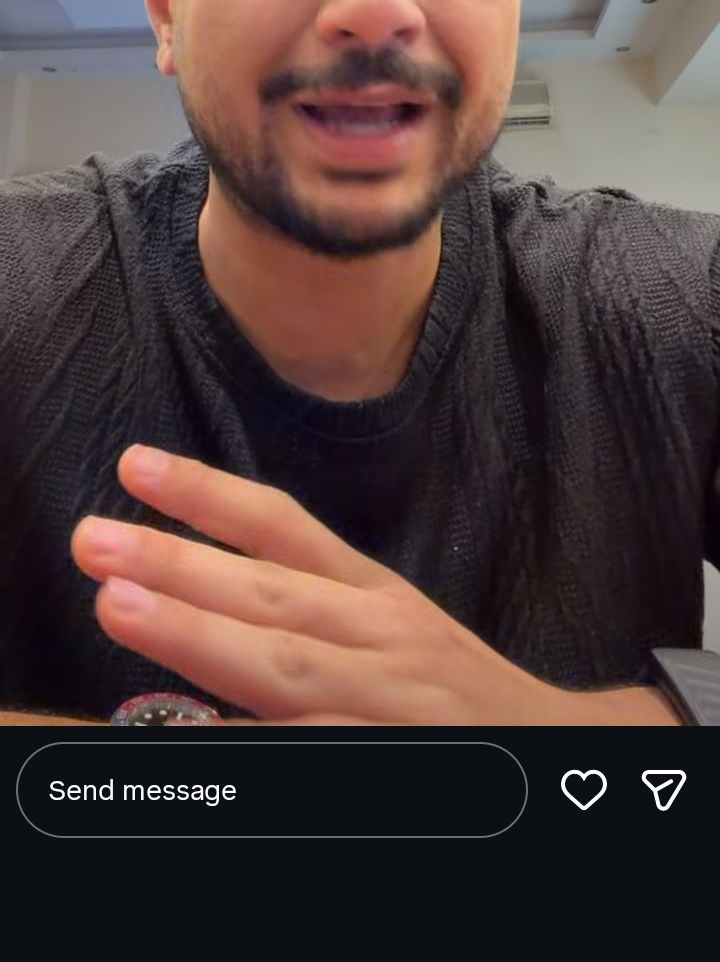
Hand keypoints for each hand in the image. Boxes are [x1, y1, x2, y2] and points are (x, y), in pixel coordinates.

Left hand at [71, 446, 666, 726]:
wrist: (568, 755)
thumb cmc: (458, 695)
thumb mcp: (394, 631)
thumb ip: (311, 611)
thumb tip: (202, 588)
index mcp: (376, 598)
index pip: (286, 532)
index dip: (209, 497)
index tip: (135, 465)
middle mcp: (383, 640)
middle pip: (274, 596)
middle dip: (179, 565)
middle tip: (94, 538)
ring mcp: (391, 706)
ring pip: (289, 668)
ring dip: (200, 636)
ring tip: (117, 606)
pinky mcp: (398, 767)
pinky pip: (316, 754)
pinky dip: (258, 743)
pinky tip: (195, 734)